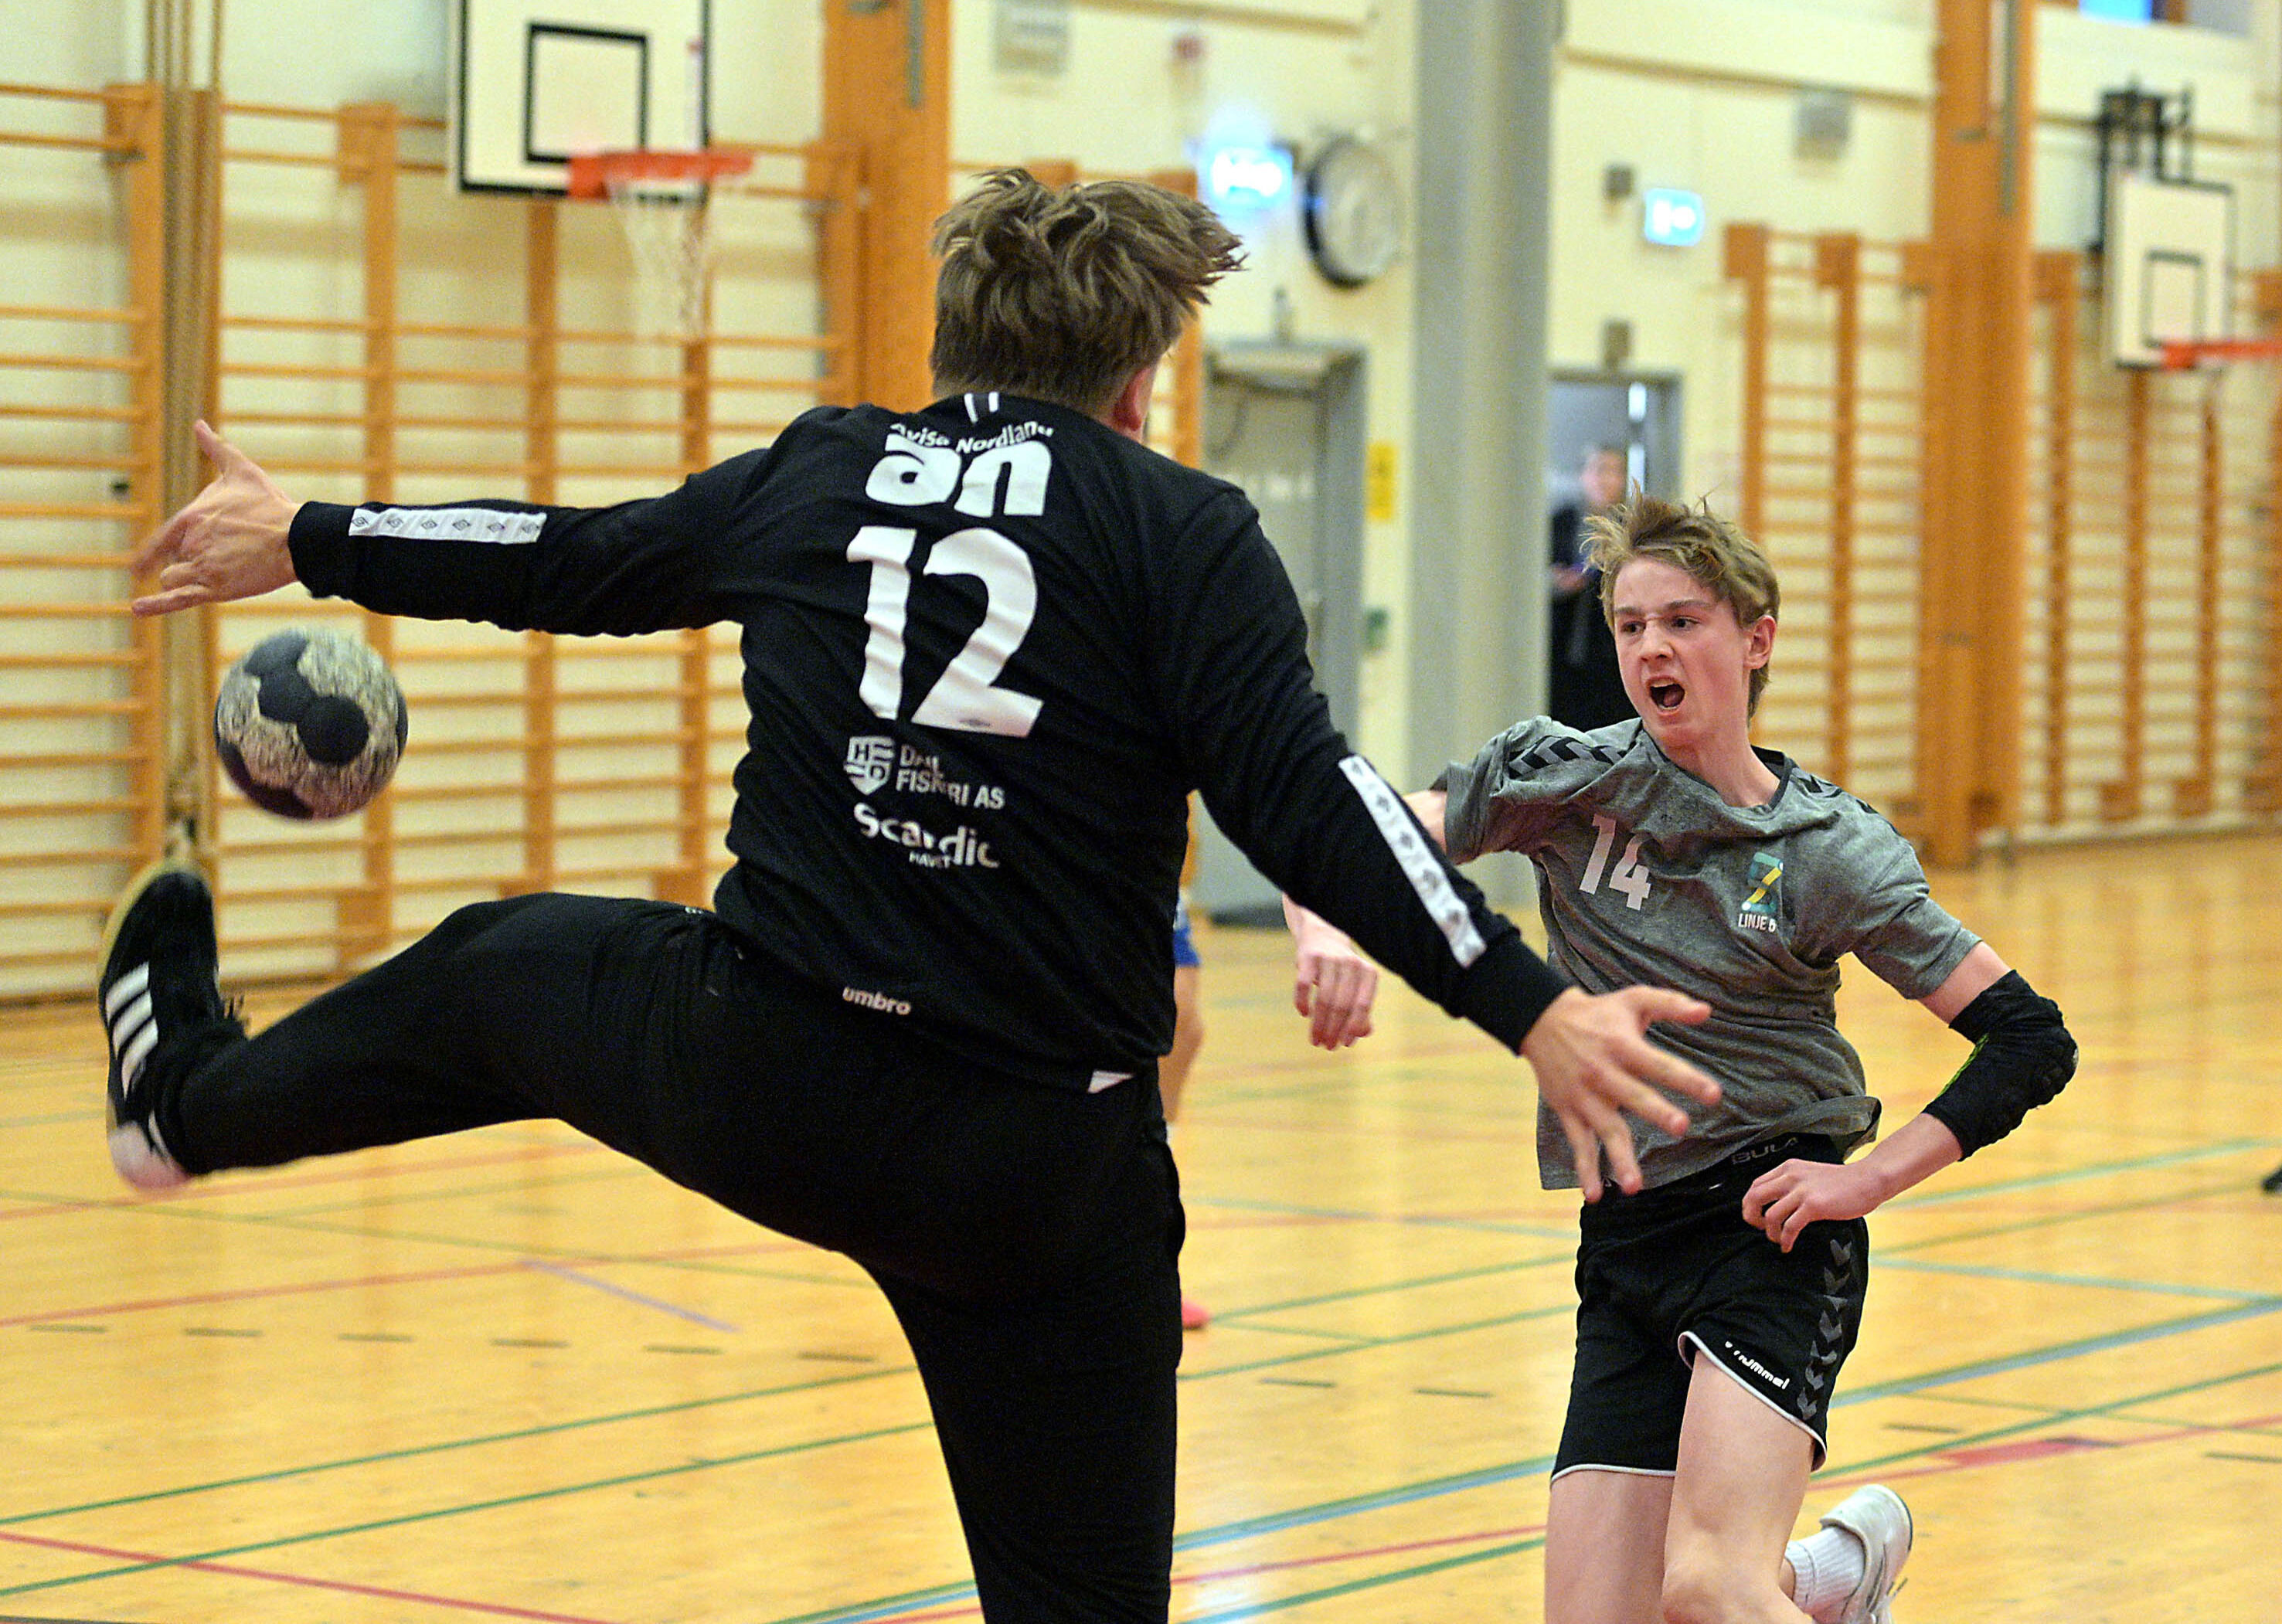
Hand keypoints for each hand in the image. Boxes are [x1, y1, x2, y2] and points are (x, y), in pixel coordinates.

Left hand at [131, 420, 299, 614]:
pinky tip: (137, 608)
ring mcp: (202, 567)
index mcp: (191, 517)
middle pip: (175, 560)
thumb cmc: (270, 505)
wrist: (295, 537)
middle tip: (227, 559)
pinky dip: (155, 605)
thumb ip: (215, 449)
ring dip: (187, 581)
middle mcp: (191, 543)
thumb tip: (200, 425)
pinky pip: (177, 598)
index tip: (138, 566)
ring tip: (217, 578)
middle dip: (192, 563)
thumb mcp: (241, 471)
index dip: (151, 553)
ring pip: (175, 579)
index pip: (163, 539)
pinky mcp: (215, 589)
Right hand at [1291, 912, 1377, 1048]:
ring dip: (1318, 1023)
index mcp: (1368, 973)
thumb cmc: (1344, 971)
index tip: (1343, 1044)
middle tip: (1326, 1046)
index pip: (1362, 1005)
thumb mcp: (1358, 988)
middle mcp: (1352, 963)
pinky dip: (1302, 1002)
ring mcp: (1330, 958)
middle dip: (1333, 1030)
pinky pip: (1303, 984)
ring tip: (1315, 1040)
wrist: (1323, 937)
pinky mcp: (1308, 956)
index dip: (1353, 1027)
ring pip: (1324, 998)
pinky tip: (1303, 1013)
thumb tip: (1362, 1034)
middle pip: (1341, 1005)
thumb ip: (1362, 1012)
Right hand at [1518, 986, 1719, 1201]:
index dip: (1686, 1078)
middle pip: (1633, 1096)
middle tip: (1680, 1127)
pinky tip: (1595, 1195)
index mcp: (1622, 1046)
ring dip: (1619, 1158)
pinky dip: (1585, 1170)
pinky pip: (1578, 1144)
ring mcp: (1584, 1096)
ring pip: (1604, 1130)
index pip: (1658, 1064)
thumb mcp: (1633, 999)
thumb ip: (1670, 1004)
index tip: (1714, 1094)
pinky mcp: (1568, 1111)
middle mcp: (1603, 1073)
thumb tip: (1706, 1011)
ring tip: (1635, 1186)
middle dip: (1655, 1112)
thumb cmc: (1598, 1013)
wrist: (1541, 1019)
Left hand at [1742, 1157, 1890, 1251]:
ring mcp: (1802, 1190)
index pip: (1755, 1185)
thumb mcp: (1810, 1175)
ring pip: (1770, 1215)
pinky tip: (1788, 1246)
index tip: (1757, 1217)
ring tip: (1778, 1240)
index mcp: (1788, 1168)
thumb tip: (1776, 1204)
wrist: (1869, 1180)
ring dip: (1770, 1232)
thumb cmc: (1842, 1182)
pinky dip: (1785, 1239)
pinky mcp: (1814, 1205)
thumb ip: (1792, 1184)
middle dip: (1752, 1217)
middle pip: (1755, 1197)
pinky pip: (1790, 1226)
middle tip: (1760, 1229)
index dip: (1750, 1204)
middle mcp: (1791, 1176)